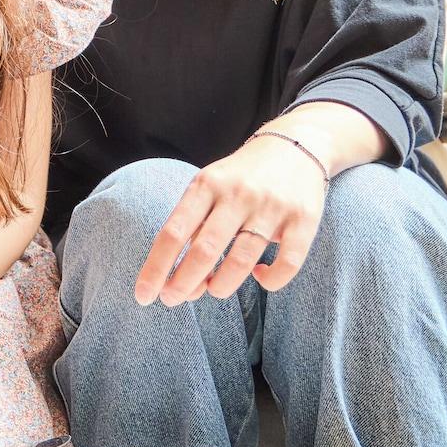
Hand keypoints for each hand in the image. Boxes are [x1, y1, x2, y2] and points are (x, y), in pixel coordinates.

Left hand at [133, 135, 328, 305]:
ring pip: (241, 261)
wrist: (296, 145)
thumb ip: (193, 225)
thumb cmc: (240, 177)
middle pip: (204, 250)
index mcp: (206, 185)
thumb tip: (176, 277)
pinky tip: (260, 277)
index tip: (143, 295)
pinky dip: (270, 281)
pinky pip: (287, 263)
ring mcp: (271, 207)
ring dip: (221, 286)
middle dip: (183, 284)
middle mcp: (236, 194)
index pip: (173, 232)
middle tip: (172, 301)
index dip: (156, 268)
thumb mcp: (209, 186)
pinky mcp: (303, 220)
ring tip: (214, 290)